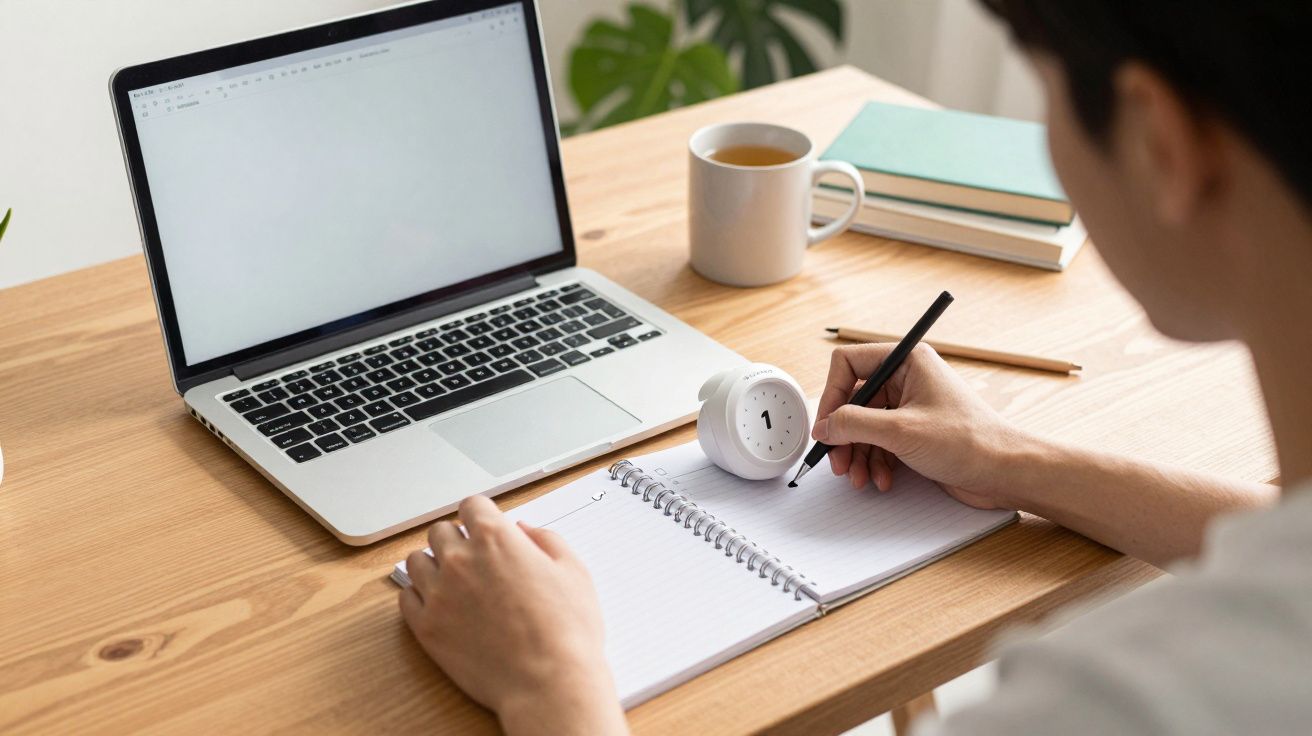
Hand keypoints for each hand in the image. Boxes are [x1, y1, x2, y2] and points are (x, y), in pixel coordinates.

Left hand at [399, 496, 627, 735]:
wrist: (547, 682)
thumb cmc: (566, 631)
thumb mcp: (573, 571)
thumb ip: (545, 540)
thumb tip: (524, 531)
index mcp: (496, 539)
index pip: (472, 505)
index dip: (481, 514)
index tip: (484, 525)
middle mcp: (460, 560)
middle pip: (440, 530)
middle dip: (457, 539)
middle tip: (473, 557)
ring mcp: (438, 594)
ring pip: (416, 561)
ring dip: (433, 564)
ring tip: (452, 580)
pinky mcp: (426, 627)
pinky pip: (406, 598)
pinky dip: (419, 597)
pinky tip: (440, 605)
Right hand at [811, 343, 1028, 508]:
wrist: (1005, 472)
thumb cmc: (970, 441)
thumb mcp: (900, 431)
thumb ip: (853, 424)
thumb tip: (823, 425)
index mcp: (907, 361)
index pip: (849, 364)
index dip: (832, 394)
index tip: (826, 424)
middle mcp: (907, 379)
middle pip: (854, 400)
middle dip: (844, 434)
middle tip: (838, 460)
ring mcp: (911, 406)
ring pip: (864, 425)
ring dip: (858, 454)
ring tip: (860, 477)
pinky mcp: (915, 432)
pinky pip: (880, 442)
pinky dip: (876, 462)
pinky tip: (882, 479)